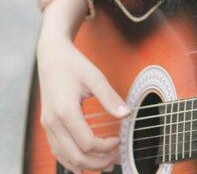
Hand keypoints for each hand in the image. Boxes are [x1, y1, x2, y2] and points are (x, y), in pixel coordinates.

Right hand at [37, 35, 129, 172]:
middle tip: (116, 159)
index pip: (87, 142)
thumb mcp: (95, 77)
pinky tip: (82, 165)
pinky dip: (70, 160)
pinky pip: (57, 150)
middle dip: (98, 162)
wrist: (52, 56)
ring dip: (85, 164)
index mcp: (65, 111)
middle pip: (76, 155)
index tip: (119, 141)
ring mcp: (48, 125)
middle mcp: (53, 122)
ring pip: (65, 156)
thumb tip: (126, 113)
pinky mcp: (47, 124)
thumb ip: (110, 97)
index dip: (106, 147)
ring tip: (105, 164)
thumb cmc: (73, 64)